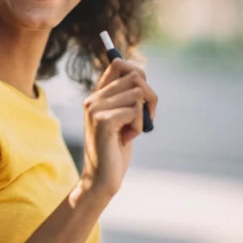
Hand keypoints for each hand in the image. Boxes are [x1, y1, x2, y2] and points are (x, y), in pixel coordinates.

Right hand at [80, 58, 157, 199]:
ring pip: (138, 94)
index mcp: (96, 95)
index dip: (138, 73)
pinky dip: (138, 127)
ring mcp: (95, 108)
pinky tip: (126, 139)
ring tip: (130, 132)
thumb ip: (126, 96)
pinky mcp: (102, 121)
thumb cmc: (115, 150)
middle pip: (135, 76)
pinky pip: (135, 111)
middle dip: (150, 98)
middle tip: (145, 119)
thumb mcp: (122, 118)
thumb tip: (140, 72)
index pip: (118, 63)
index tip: (144, 95)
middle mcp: (93, 98)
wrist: (101, 178)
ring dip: (143, 116)